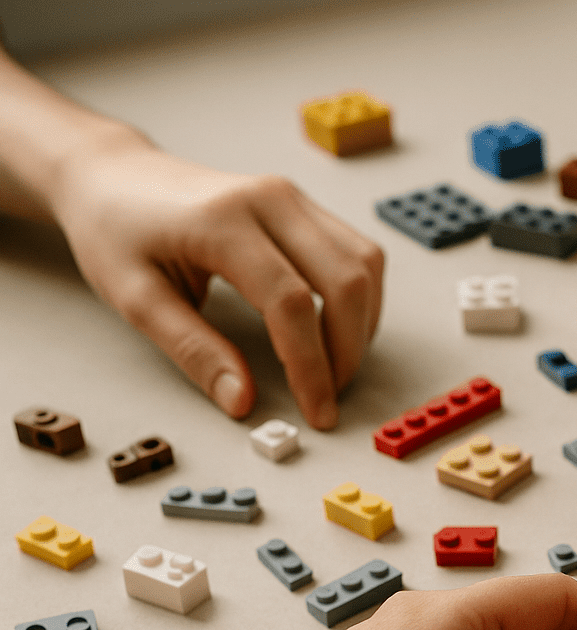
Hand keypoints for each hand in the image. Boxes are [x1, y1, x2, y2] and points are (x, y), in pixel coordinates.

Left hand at [50, 136, 382, 428]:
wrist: (113, 176)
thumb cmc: (116, 228)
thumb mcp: (136, 298)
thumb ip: (194, 350)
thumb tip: (241, 399)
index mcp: (222, 221)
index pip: (291, 300)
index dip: (310, 364)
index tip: (315, 409)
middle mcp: (269, 200)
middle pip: (345, 280)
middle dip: (347, 350)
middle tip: (329, 395)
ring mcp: (292, 199)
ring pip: (365, 264)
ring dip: (362, 324)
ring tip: (335, 365)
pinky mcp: (303, 207)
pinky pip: (358, 252)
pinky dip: (360, 297)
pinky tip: (339, 328)